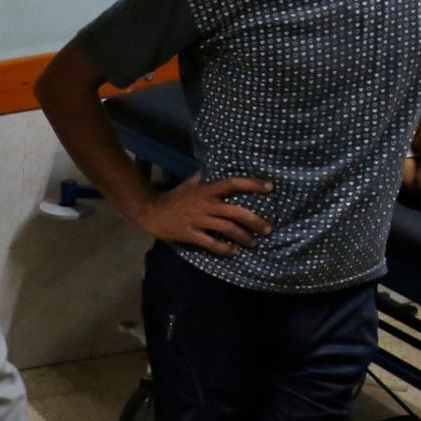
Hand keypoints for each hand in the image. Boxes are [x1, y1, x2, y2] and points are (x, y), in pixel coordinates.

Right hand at [133, 175, 273, 253]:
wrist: (150, 212)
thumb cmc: (173, 197)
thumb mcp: (190, 184)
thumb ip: (205, 178)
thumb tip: (218, 168)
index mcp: (206, 190)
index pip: (233, 184)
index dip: (252, 184)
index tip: (270, 187)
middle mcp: (205, 205)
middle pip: (235, 212)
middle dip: (255, 221)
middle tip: (268, 229)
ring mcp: (198, 220)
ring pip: (227, 229)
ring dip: (243, 237)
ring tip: (254, 243)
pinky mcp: (190, 234)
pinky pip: (211, 243)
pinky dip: (224, 249)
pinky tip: (233, 251)